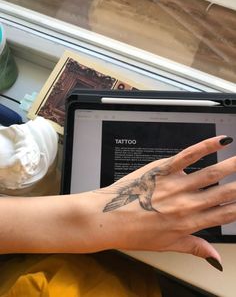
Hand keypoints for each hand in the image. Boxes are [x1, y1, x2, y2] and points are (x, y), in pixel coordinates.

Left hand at [98, 135, 234, 269]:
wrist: (107, 219)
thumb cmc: (133, 233)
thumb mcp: (166, 245)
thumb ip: (194, 248)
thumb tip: (214, 258)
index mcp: (188, 223)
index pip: (224, 215)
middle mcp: (186, 204)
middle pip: (224, 193)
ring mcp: (175, 186)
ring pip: (211, 174)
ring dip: (232, 165)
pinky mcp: (162, 170)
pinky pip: (188, 156)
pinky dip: (205, 147)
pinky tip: (220, 141)